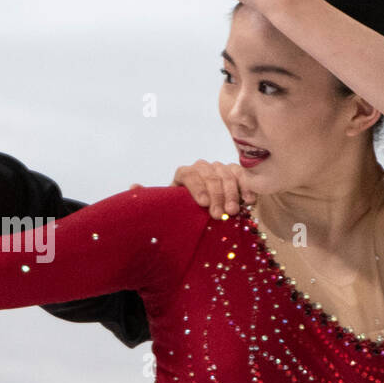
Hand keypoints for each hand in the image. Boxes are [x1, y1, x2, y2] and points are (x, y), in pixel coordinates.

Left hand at [130, 159, 256, 218]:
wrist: (203, 213)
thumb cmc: (184, 211)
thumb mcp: (168, 206)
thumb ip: (152, 197)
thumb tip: (133, 187)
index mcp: (184, 174)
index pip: (189, 173)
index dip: (196, 187)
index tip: (202, 204)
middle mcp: (202, 168)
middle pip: (209, 174)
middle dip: (216, 195)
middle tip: (219, 214)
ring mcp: (220, 169)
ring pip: (227, 175)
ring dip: (231, 193)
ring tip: (233, 212)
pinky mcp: (236, 174)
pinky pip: (243, 176)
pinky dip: (247, 188)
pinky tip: (250, 201)